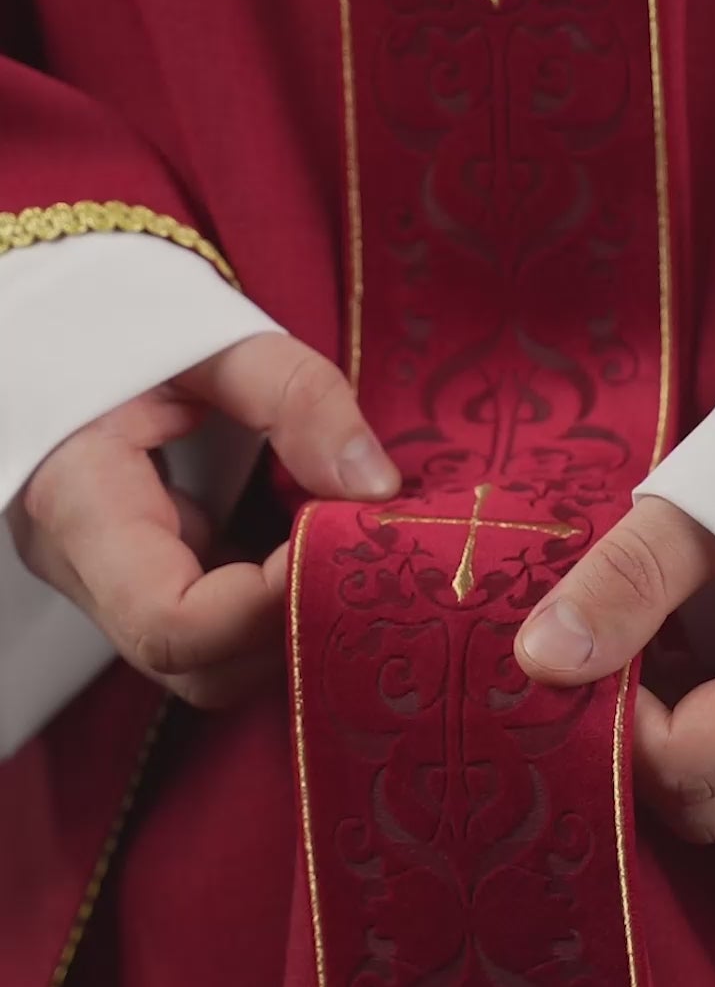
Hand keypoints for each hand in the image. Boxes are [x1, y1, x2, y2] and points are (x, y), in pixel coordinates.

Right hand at [11, 333, 399, 708]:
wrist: (65, 327)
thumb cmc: (125, 321)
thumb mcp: (215, 336)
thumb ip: (299, 397)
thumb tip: (375, 489)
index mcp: (77, 504)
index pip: (170, 621)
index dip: (266, 604)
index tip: (334, 539)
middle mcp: (81, 569)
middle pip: (195, 665)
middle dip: (291, 624)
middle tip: (355, 550)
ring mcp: (105, 584)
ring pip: (206, 665)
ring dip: (287, 621)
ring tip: (336, 543)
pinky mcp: (136, 582)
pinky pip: (210, 629)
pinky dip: (271, 604)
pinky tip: (309, 545)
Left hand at [514, 496, 714, 840]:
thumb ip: (634, 576)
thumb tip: (541, 661)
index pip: (697, 764)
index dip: (619, 722)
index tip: (587, 648)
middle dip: (635, 745)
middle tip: (600, 652)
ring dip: (669, 735)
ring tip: (642, 641)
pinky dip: (706, 716)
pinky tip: (686, 642)